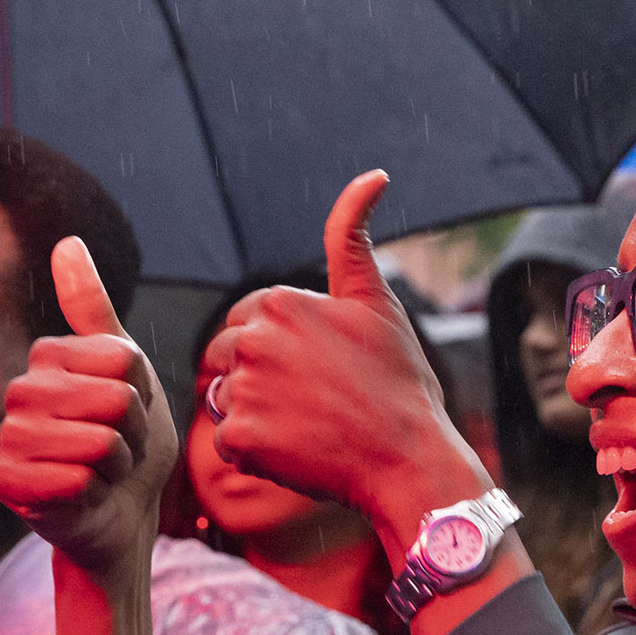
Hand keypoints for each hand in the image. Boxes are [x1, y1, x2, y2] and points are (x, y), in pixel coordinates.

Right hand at [0, 237, 177, 585]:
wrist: (121, 519)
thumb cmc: (129, 448)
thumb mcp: (129, 374)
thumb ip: (96, 312)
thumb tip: (67, 242)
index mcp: (47, 360)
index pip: (122, 360)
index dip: (142, 395)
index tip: (127, 416)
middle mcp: (19, 393)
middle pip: (114, 400)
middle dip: (134, 435)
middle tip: (118, 452)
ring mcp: (10, 440)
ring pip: (99, 441)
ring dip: (117, 467)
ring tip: (102, 474)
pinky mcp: (8, 485)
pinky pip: (77, 480)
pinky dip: (96, 496)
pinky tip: (83, 498)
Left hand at [201, 172, 492, 559]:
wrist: (410, 459)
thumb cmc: (399, 382)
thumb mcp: (376, 301)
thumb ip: (352, 237)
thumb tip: (373, 175)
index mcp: (281, 302)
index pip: (244, 320)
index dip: (277, 347)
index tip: (316, 369)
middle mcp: (254, 339)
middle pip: (226, 357)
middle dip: (258, 377)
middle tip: (313, 402)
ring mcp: (245, 390)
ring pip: (225, 399)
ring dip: (255, 414)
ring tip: (308, 426)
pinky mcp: (241, 438)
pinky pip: (228, 444)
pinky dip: (255, 454)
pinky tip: (298, 452)